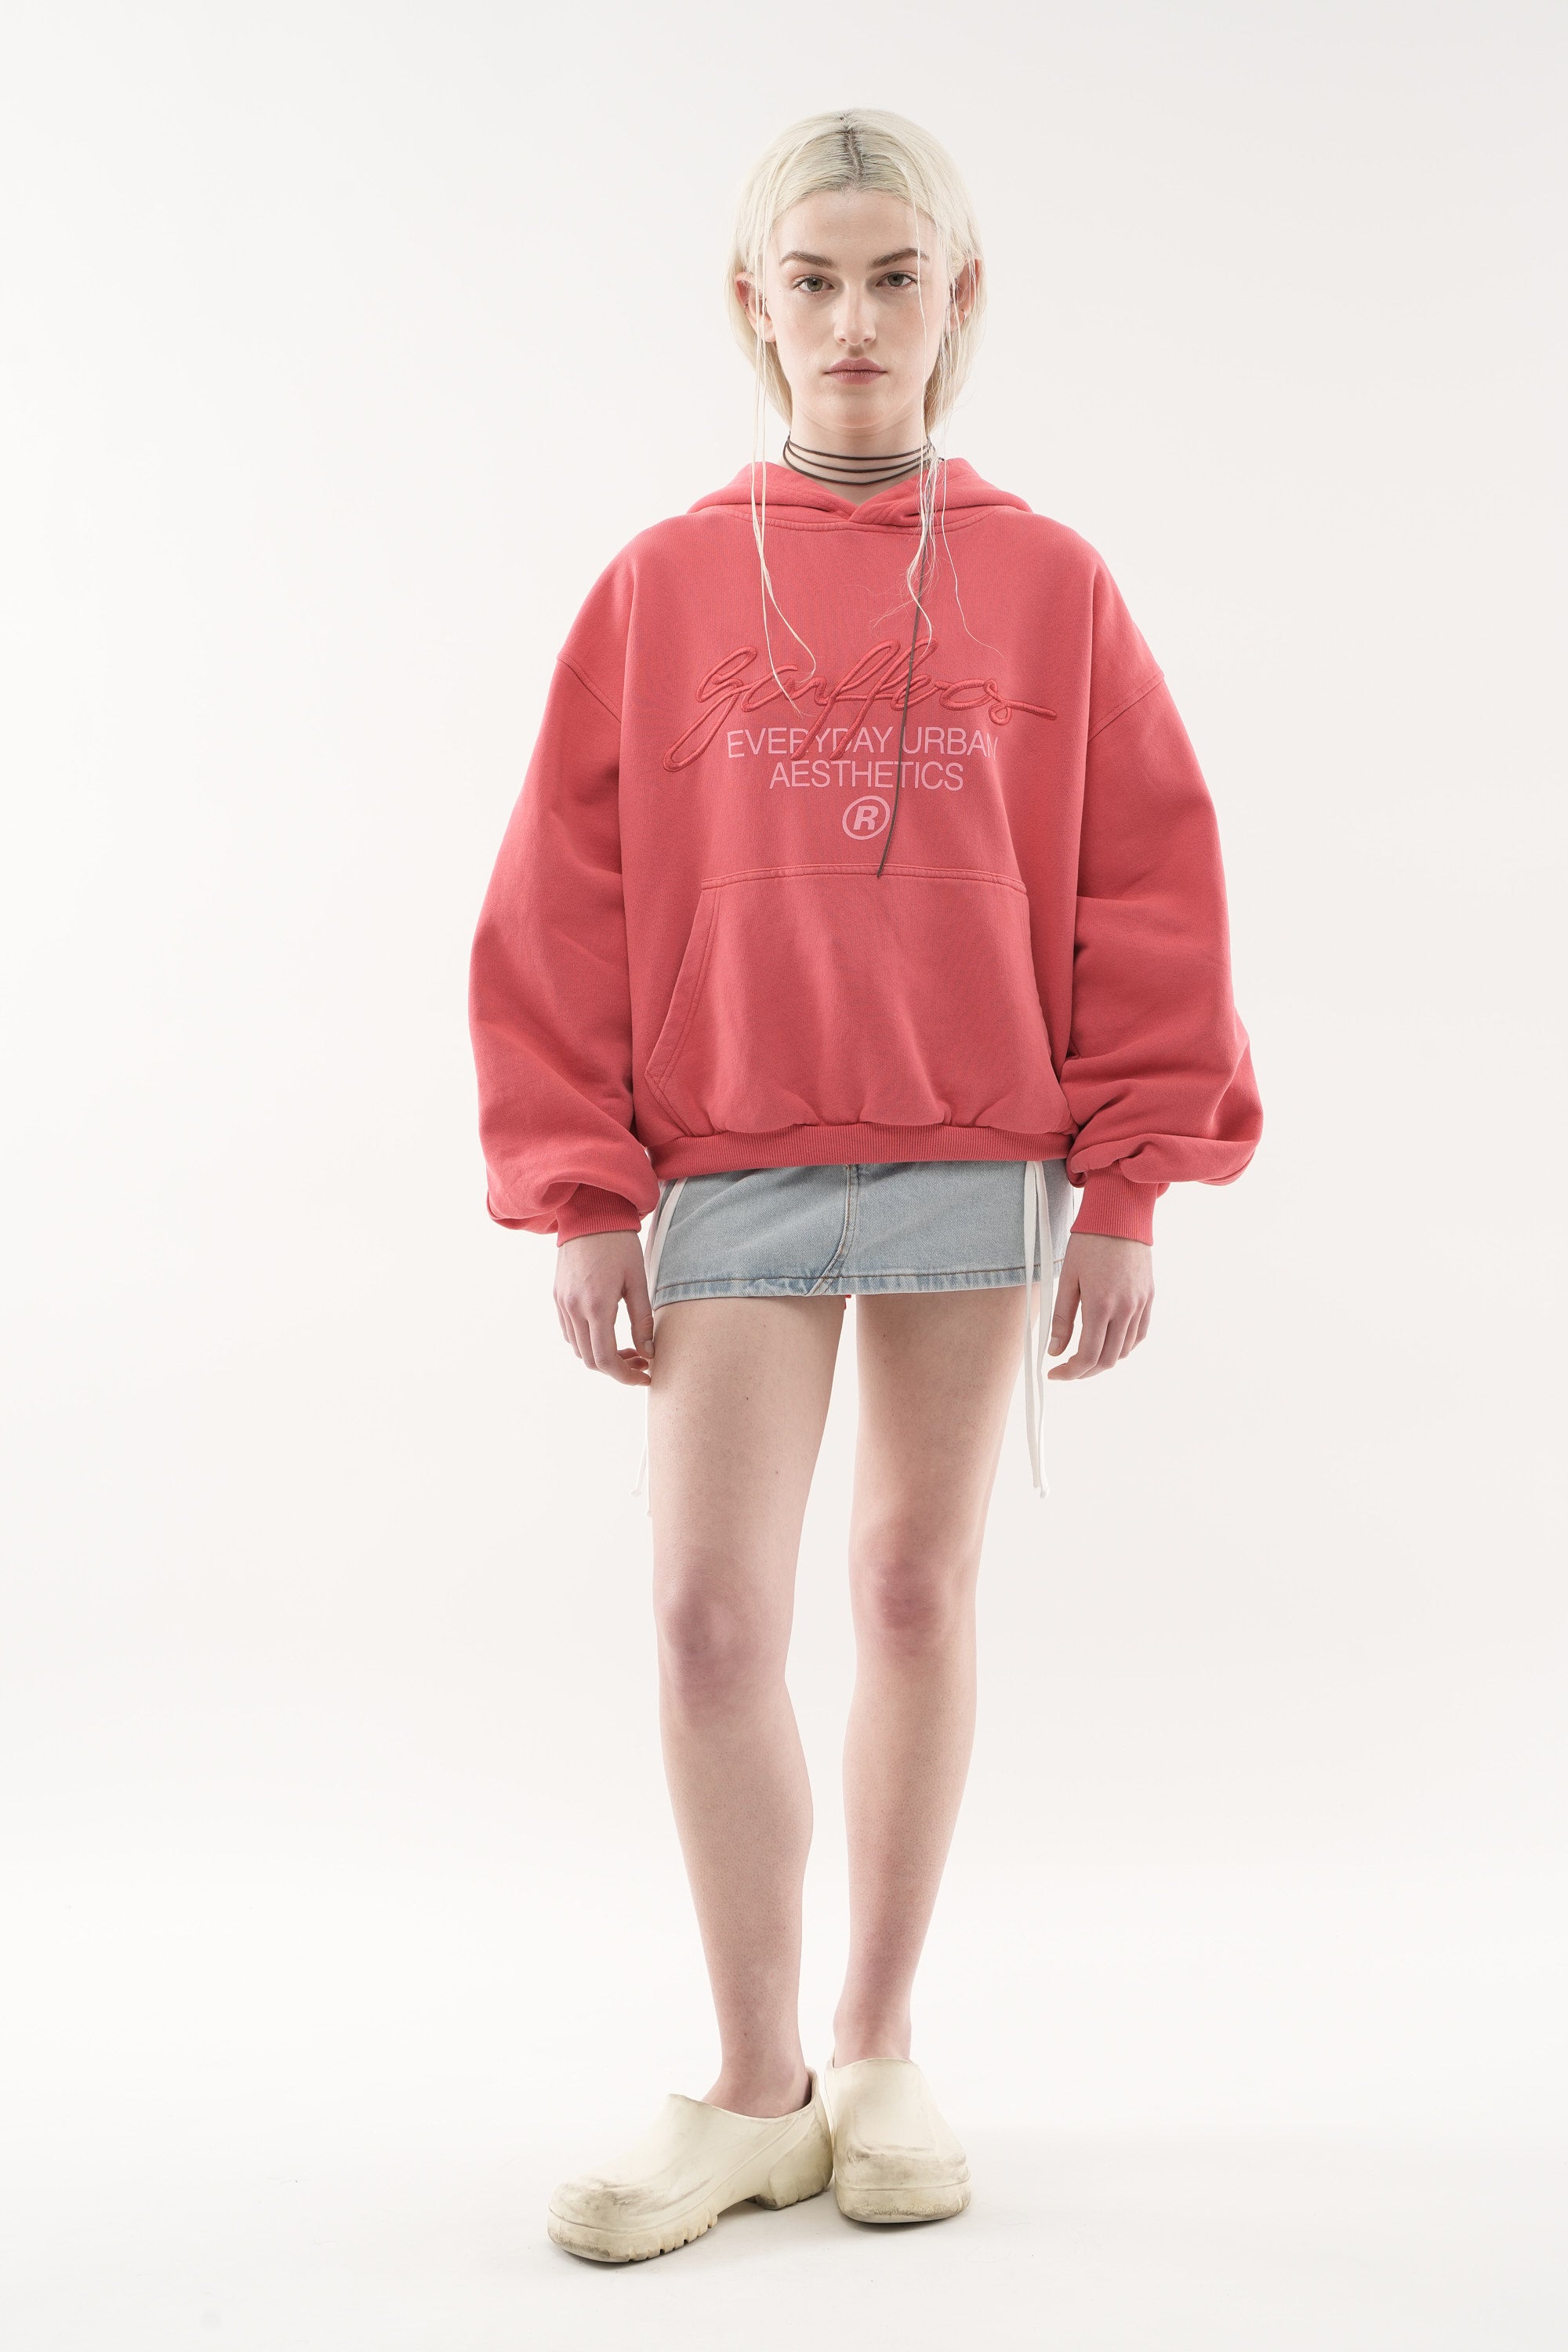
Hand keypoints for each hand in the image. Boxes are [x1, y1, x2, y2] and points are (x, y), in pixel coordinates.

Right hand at [554, 1230, 654, 1384]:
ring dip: (602, 1356)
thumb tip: (649, 1353)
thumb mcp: (638, 1280)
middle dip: (617, 1368)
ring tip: (628, 1347)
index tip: (646, 1375)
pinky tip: (607, 1331)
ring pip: (578, 1348)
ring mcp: (562, 1303)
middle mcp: (574, 1308)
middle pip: (590, 1360)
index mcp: (596, 1305)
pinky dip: (587, 1341)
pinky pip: (569, 1332)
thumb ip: (643, 1320)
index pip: (606, 1359)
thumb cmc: (619, 1243)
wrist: (590, 1213)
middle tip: (641, 1360)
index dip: (626, 1376)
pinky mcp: (557, 1296)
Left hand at [1046, 1231, 1153, 1379]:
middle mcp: (1125, 1309)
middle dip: (1085, 1371)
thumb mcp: (1067, 1278)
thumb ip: (1061, 1318)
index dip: (1070, 1372)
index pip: (1088, 1356)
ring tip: (1085, 1355)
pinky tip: (1109, 1342)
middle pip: (1108, 1359)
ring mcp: (1140, 1304)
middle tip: (1068, 1369)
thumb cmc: (1089, 1243)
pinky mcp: (1149, 1298)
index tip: (1056, 1373)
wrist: (1120, 1217)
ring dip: (1104, 1359)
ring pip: (1125, 1350)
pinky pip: (1140, 1334)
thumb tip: (1054, 1350)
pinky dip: (1124, 1345)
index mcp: (1100, 1305)